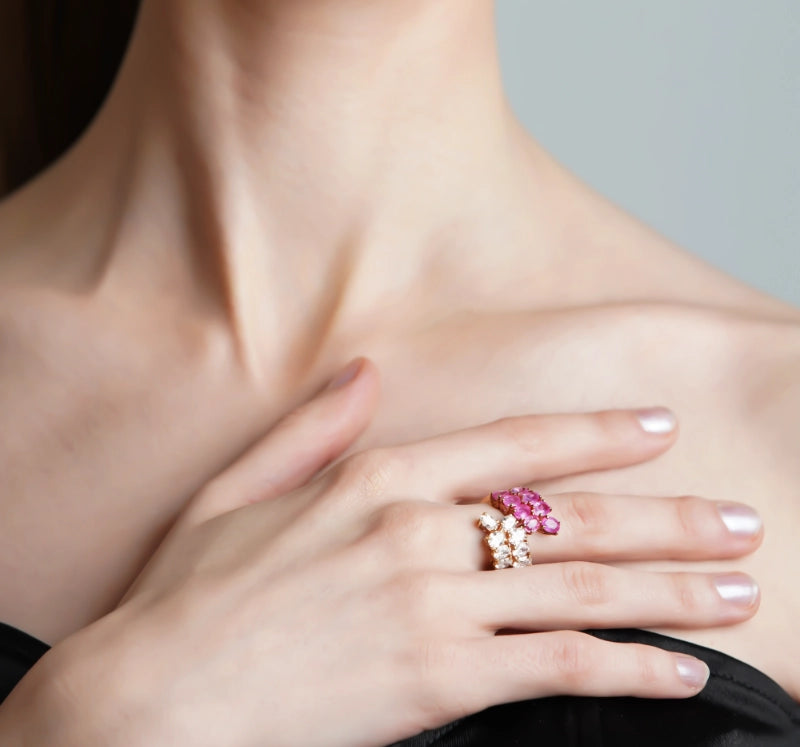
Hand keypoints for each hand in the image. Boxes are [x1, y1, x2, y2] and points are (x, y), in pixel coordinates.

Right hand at [40, 357, 761, 746]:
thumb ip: (314, 426)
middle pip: (570, 518)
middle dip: (666, 518)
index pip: (513, 445)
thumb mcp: (240, 487)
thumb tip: (363, 370)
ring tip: (736, 588)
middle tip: (738, 522)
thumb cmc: (192, 596)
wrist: (154, 701)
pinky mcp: (441, 684)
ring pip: (581, 588)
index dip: (593, 434)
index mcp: (376, 476)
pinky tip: (678, 671)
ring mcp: (435, 609)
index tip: (657, 429)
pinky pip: (558, 669)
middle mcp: (418, 532)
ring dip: (670, 589)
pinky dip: (627, 667)